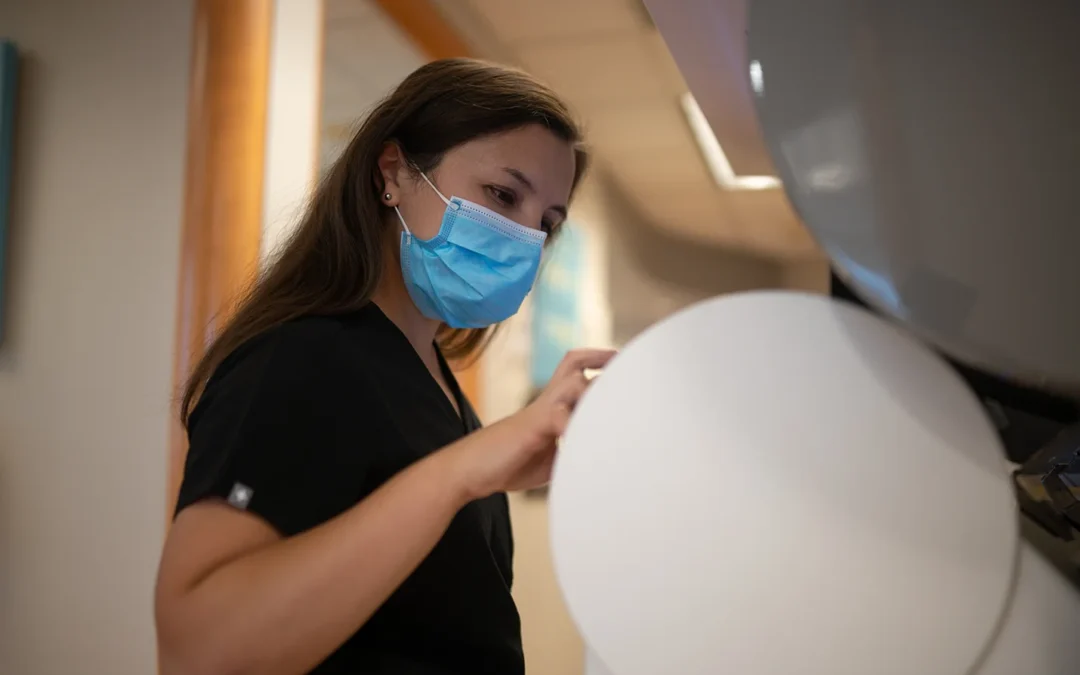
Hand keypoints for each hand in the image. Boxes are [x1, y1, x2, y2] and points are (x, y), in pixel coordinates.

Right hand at [443, 348, 616, 499]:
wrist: (468, 470)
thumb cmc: (507, 463)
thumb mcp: (549, 458)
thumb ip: (571, 450)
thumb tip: (598, 458)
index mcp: (551, 407)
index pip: (576, 373)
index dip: (598, 365)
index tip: (622, 366)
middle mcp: (546, 401)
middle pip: (573, 362)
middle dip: (601, 358)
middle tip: (624, 360)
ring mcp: (539, 411)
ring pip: (573, 382)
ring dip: (594, 391)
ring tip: (615, 402)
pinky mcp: (533, 426)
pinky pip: (561, 417)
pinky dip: (576, 427)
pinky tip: (584, 442)